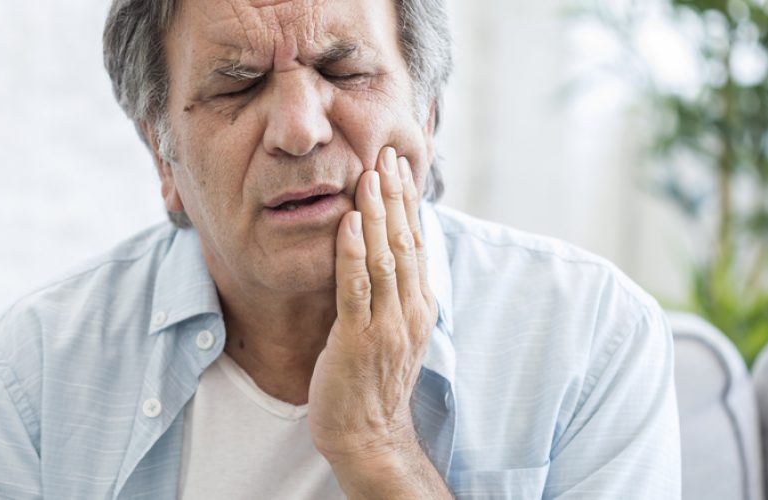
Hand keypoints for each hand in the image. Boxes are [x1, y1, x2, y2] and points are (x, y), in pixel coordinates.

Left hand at [308, 146, 439, 489]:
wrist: (367, 432)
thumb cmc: (372, 379)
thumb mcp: (393, 328)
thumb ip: (393, 290)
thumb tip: (386, 249)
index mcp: (420, 305)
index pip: (417, 241)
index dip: (408, 202)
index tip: (399, 164)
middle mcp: (411, 311)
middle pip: (406, 241)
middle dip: (395, 196)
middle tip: (386, 154)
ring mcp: (387, 325)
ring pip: (385, 257)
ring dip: (376, 214)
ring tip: (369, 175)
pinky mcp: (358, 339)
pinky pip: (356, 288)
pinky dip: (352, 252)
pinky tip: (346, 222)